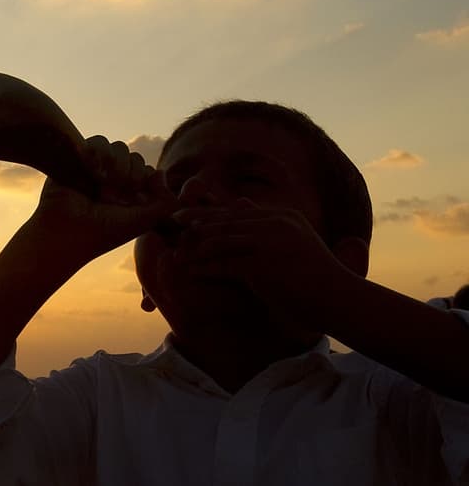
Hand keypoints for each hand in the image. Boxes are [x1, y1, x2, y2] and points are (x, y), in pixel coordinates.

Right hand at [29, 135, 176, 263]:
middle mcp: (114, 179)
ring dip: (116, 167)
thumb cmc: (103, 231)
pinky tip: (92, 173)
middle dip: (130, 177)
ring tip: (102, 187)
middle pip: (136, 158)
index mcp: (129, 193)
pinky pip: (99, 142)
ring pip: (119, 148)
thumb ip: (165, 202)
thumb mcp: (143, 221)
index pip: (148, 171)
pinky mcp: (79, 158)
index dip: (145, 183)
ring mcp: (96, 168)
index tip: (134, 202)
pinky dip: (99, 156)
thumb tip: (161, 172)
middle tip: (114, 199)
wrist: (66, 231)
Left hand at [170, 197, 350, 329]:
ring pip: (220, 240)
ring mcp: (268, 241)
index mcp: (282, 216)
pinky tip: (188, 272)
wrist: (340, 300)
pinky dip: (203, 268)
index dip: (210, 214)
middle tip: (171, 225)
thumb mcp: (294, 246)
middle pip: (225, 220)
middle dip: (196, 223)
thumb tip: (248, 212)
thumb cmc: (317, 278)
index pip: (237, 211)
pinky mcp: (262, 264)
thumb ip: (271, 232)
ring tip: (176, 253)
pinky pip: (223, 264)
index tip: (187, 217)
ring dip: (195, 247)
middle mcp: (275, 223)